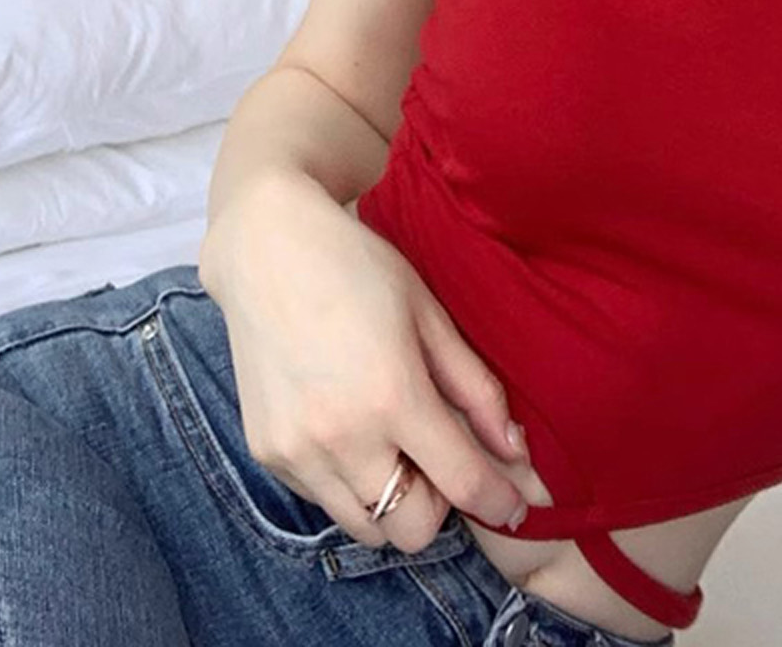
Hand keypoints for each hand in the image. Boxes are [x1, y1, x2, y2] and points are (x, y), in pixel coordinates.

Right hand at [199, 173, 530, 551]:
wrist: (266, 250)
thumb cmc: (358, 268)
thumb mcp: (429, 314)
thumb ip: (475, 388)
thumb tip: (515, 449)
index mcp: (393, 395)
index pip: (461, 484)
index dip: (497, 501)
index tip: (513, 503)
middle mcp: (341, 436)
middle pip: (411, 531)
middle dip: (439, 505)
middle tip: (441, 456)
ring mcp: (297, 451)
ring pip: (366, 528)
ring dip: (393, 502)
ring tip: (396, 444)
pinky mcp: (267, 454)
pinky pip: (323, 501)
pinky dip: (349, 484)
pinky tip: (352, 430)